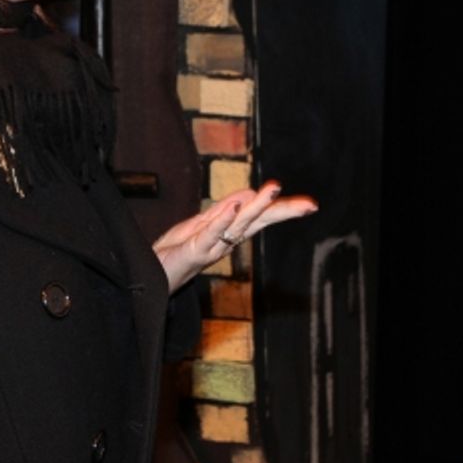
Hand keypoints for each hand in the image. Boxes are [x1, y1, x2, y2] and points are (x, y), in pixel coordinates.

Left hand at [152, 180, 317, 292]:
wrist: (150, 273)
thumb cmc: (178, 249)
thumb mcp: (203, 223)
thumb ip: (225, 210)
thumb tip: (249, 194)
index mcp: (232, 231)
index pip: (263, 216)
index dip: (285, 209)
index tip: (311, 205)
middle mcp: (227, 239)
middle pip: (259, 221)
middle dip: (283, 211)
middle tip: (308, 205)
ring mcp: (213, 245)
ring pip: (240, 225)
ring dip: (257, 207)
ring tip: (274, 189)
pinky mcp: (195, 250)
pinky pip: (212, 234)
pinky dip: (223, 220)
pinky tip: (233, 207)